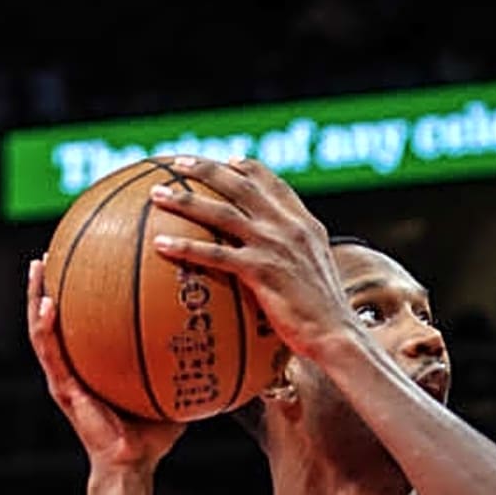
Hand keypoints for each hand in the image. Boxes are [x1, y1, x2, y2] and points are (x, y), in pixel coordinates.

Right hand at [26, 258, 184, 471]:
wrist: (133, 465)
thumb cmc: (155, 433)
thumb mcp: (176, 388)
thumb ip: (192, 363)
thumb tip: (225, 336)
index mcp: (98, 362)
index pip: (90, 317)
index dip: (88, 287)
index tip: (93, 253)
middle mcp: (78, 364)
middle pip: (61, 314)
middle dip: (58, 280)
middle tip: (58, 246)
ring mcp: (66, 376)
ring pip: (43, 328)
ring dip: (37, 295)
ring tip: (38, 265)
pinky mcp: (63, 388)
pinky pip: (50, 353)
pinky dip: (45, 328)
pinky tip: (46, 304)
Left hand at [147, 157, 355, 357]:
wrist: (337, 335)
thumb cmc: (326, 317)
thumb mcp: (318, 276)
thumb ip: (298, 259)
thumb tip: (276, 266)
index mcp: (306, 226)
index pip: (276, 185)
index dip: (250, 169)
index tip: (229, 160)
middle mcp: (290, 228)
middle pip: (243, 186)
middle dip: (208, 169)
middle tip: (181, 163)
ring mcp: (275, 246)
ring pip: (222, 212)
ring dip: (186, 199)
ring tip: (158, 193)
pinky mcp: (261, 270)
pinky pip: (214, 254)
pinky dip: (185, 246)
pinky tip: (160, 245)